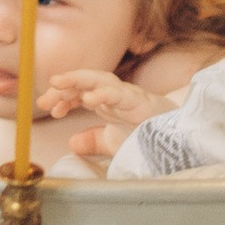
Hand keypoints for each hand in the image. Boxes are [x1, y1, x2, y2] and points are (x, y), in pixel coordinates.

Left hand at [42, 73, 167, 170]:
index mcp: (108, 102)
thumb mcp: (115, 143)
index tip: (45, 106)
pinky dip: (104, 93)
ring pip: (102, 80)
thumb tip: (72, 144)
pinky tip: (89, 97)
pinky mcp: (142, 103)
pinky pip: (122, 93)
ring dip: (79, 79)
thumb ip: (94, 142)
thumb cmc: (148, 136)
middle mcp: (116, 95)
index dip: (62, 96)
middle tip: (46, 92)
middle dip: (65, 83)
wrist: (178, 141)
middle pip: (87, 81)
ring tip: (59, 83)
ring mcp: (129, 96)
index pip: (80, 92)